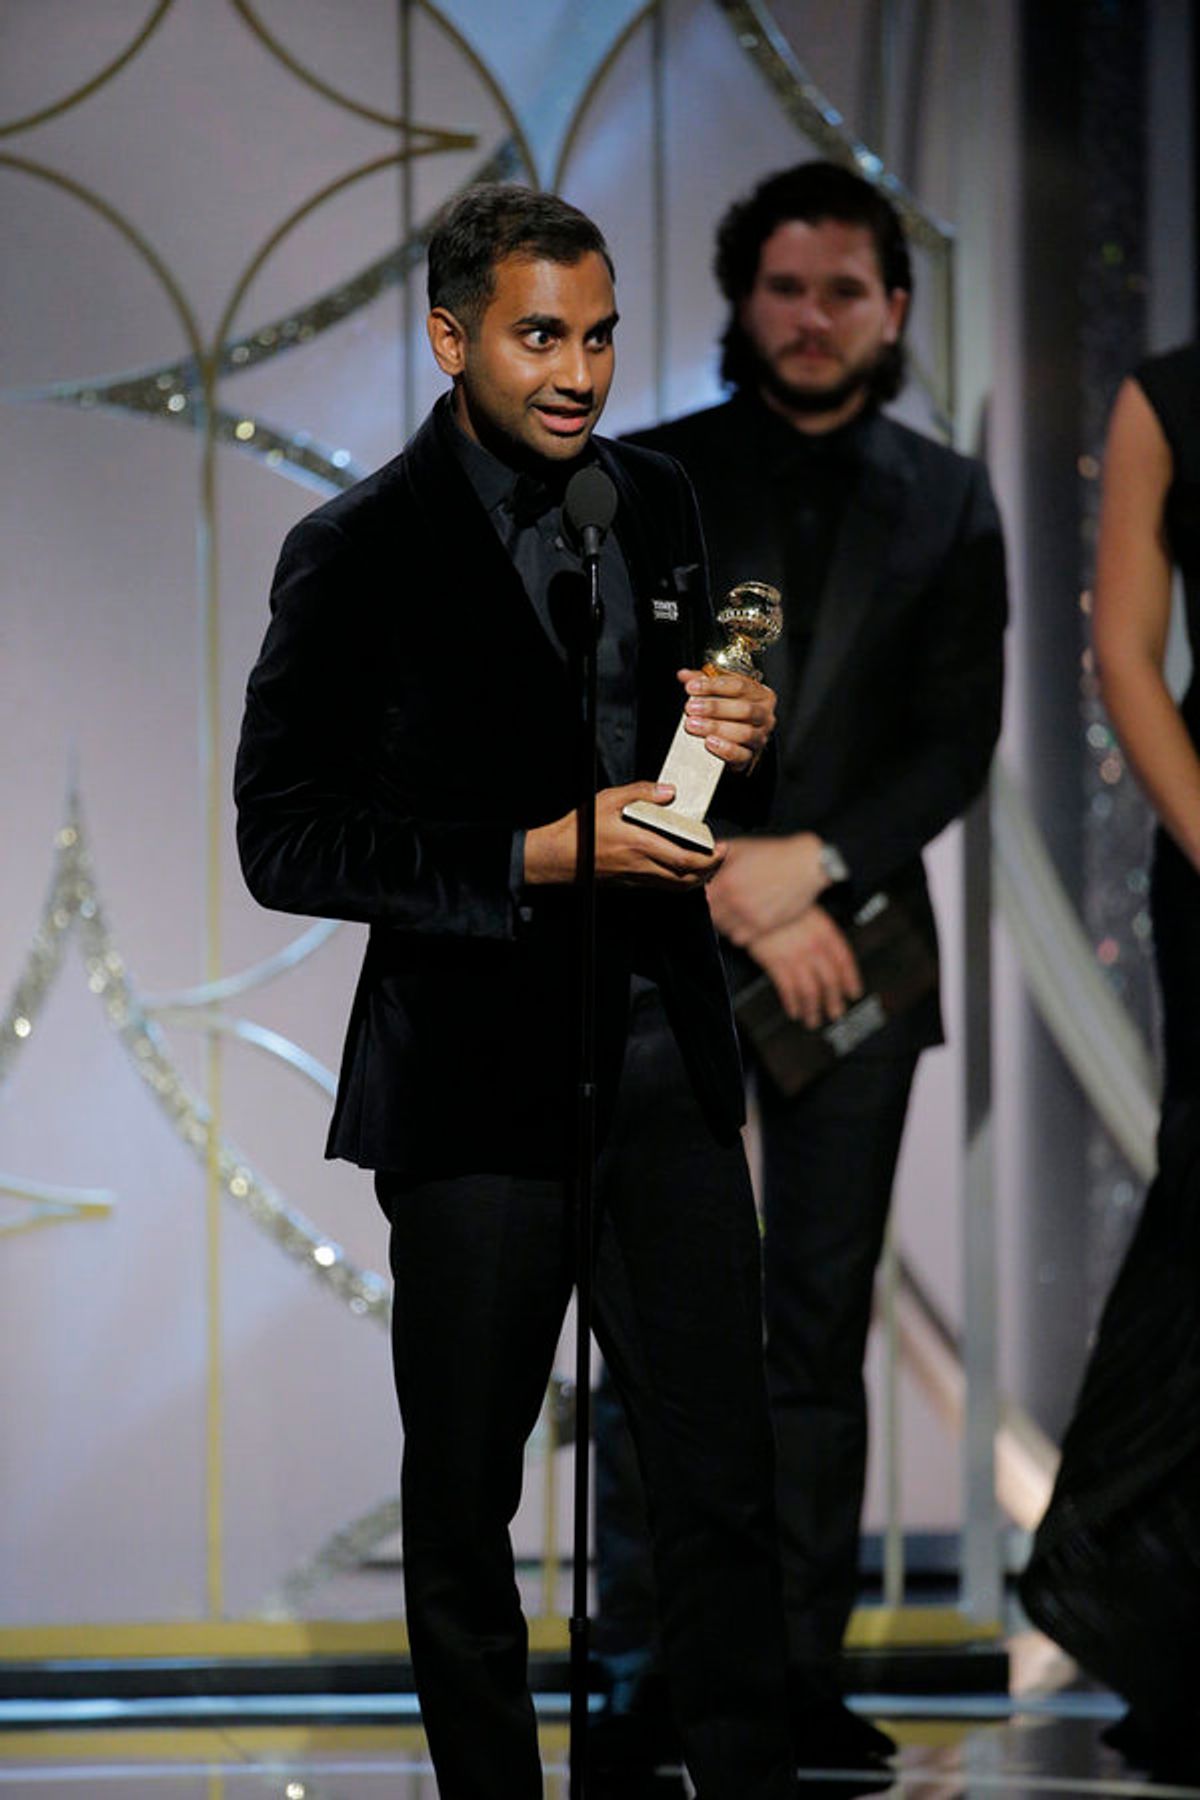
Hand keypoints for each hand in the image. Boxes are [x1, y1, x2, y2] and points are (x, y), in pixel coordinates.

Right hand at [524, 782, 726, 887]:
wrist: (558, 857)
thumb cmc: (580, 829)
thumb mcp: (608, 799)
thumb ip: (641, 792)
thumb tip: (669, 791)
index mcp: (640, 844)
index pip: (685, 859)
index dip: (710, 858)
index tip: (722, 847)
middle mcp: (642, 866)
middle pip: (687, 878)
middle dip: (711, 869)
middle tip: (721, 855)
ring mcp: (637, 879)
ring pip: (678, 887)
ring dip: (699, 878)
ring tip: (709, 863)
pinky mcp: (631, 884)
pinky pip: (664, 887)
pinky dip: (681, 881)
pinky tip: (684, 869)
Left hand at [677, 667, 774, 771]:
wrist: (739, 738)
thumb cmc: (731, 710)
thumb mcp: (719, 691)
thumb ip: (703, 681)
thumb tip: (685, 675)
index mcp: (760, 694)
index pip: (740, 685)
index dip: (714, 685)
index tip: (692, 687)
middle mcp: (763, 715)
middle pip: (744, 709)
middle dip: (715, 708)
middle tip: (691, 707)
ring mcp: (759, 736)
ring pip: (744, 732)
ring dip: (716, 728)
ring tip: (694, 725)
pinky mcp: (751, 755)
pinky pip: (741, 754)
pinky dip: (725, 749)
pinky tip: (709, 742)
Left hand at [707, 832, 828, 944]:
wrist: (806, 865)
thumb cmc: (775, 855)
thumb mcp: (742, 846)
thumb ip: (717, 855)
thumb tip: (702, 859)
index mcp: (726, 882)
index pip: (701, 898)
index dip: (703, 895)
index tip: (709, 892)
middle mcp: (735, 902)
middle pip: (710, 915)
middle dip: (714, 908)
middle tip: (722, 902)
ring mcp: (749, 917)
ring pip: (723, 929)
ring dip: (725, 921)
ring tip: (734, 910)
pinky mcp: (763, 927)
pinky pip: (739, 938)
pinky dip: (738, 931)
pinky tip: (744, 920)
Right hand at [748, 907, 862, 1027]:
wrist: (756, 899)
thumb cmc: (781, 902)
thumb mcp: (808, 910)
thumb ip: (821, 930)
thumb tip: (830, 950)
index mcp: (825, 932)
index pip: (845, 961)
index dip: (851, 980)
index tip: (854, 992)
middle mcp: (814, 947)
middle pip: (830, 981)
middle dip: (834, 1001)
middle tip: (836, 1013)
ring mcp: (795, 956)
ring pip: (811, 990)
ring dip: (814, 1009)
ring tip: (813, 1020)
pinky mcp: (776, 963)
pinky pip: (788, 989)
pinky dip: (793, 1003)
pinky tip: (794, 1011)